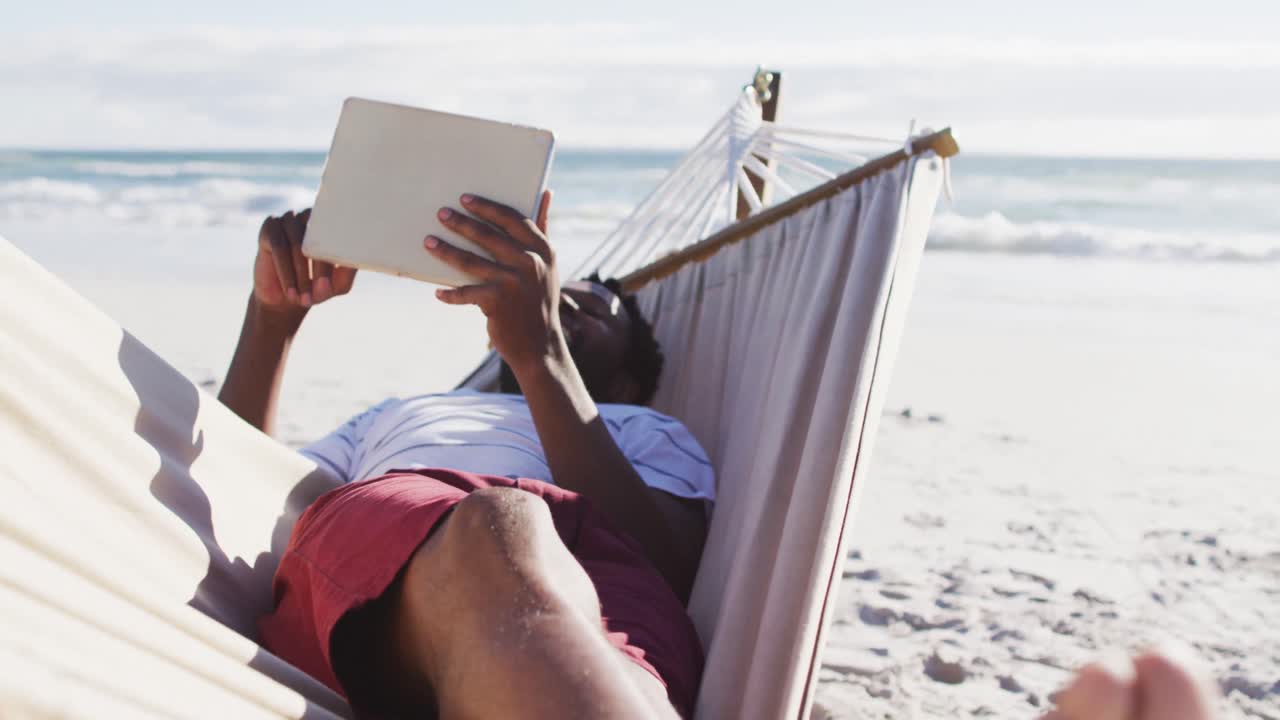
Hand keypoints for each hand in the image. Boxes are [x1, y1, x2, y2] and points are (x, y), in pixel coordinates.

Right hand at [254, 209, 356, 318]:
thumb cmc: (316, 285)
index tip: (339, 282)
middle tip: (322, 292)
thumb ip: (345, 275)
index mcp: (332, 224)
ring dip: (302, 274)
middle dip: (321, 269)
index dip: (341, 257)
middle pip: (319, 238)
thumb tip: (345, 269)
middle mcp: (310, 216)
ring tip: (305, 298)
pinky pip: (279, 248)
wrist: (283, 296)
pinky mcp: (270, 228)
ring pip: (298, 245)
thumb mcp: (336, 285)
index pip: (341, 233)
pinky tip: (291, 292)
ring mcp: (289, 219)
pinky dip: (286, 273)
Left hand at [426, 191, 559, 372]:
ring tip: (428, 242)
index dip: (487, 207)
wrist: (541, 345)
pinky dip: (451, 295)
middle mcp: (530, 263)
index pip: (512, 219)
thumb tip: (546, 192)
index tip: (466, 199)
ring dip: (446, 251)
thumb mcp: (547, 265)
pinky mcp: (497, 303)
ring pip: (471, 262)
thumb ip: (542, 230)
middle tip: (442, 213)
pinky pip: (467, 293)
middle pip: (488, 236)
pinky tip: (438, 292)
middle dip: (461, 223)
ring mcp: (513, 283)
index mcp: (542, 250)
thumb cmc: (538, 300)